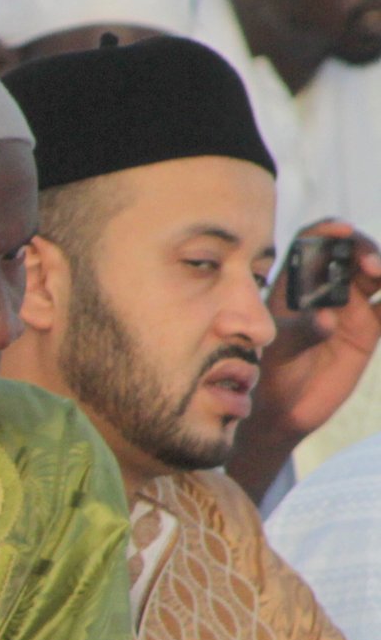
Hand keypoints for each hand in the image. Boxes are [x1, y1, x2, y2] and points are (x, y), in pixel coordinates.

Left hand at [250, 225, 380, 443]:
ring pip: (374, 275)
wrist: (282, 408)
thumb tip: (327, 318)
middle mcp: (324, 289)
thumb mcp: (279, 350)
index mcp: (295, 283)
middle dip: (363, 250)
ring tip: (379, 275)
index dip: (328, 231)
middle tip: (369, 266)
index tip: (343, 230)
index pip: (312, 244)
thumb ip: (302, 332)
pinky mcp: (367, 328)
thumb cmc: (269, 373)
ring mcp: (349, 306)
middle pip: (350, 253)